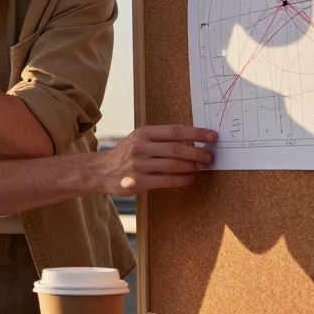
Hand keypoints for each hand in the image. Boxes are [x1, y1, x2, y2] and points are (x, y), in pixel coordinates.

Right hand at [96, 125, 216, 195]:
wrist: (100, 170)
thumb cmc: (126, 153)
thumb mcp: (139, 139)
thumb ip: (161, 138)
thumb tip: (192, 141)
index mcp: (143, 132)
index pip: (175, 130)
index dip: (197, 133)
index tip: (213, 136)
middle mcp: (140, 147)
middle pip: (177, 149)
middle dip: (198, 153)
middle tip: (210, 156)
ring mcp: (138, 165)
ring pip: (174, 165)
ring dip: (192, 166)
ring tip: (202, 167)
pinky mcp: (138, 182)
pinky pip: (167, 181)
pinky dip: (182, 179)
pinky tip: (190, 178)